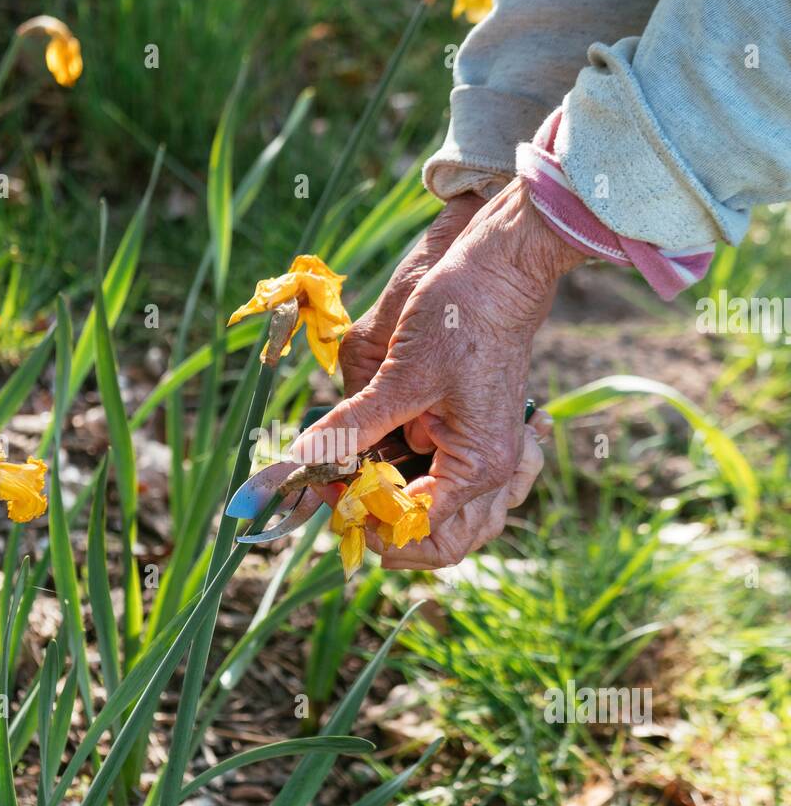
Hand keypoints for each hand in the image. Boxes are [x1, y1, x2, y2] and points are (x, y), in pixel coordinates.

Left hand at [292, 178, 584, 568]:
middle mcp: (485, 470)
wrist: (500, 270)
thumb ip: (354, 426)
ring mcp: (479, 453)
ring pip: (432, 512)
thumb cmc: (462, 316)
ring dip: (388, 502)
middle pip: (430, 536)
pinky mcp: (468, 433)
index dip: (366, 520)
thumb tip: (305, 459)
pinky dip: (400, 474)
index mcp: (476, 466)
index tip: (326, 492)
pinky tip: (367, 453)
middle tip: (333, 490)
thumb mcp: (400, 376)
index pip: (416, 529)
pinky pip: (434, 477)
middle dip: (379, 522)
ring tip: (346, 473)